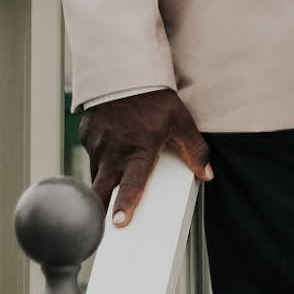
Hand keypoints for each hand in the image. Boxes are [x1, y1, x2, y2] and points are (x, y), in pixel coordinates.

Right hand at [80, 86, 212, 227]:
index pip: (131, 185)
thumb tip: (206, 174)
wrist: (124, 69)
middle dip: (98, 208)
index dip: (124, 206)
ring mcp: (97, 144)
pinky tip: (111, 149)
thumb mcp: (180, 121)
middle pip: (101, 190)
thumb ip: (194, 150)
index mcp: (138, 151)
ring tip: (113, 181)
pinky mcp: (86, 135)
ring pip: (97, 172)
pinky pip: (92, 154)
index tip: (118, 223)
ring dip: (103, 180)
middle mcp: (114, 151)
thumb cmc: (154, 97)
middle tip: (99, 224)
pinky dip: (100, 157)